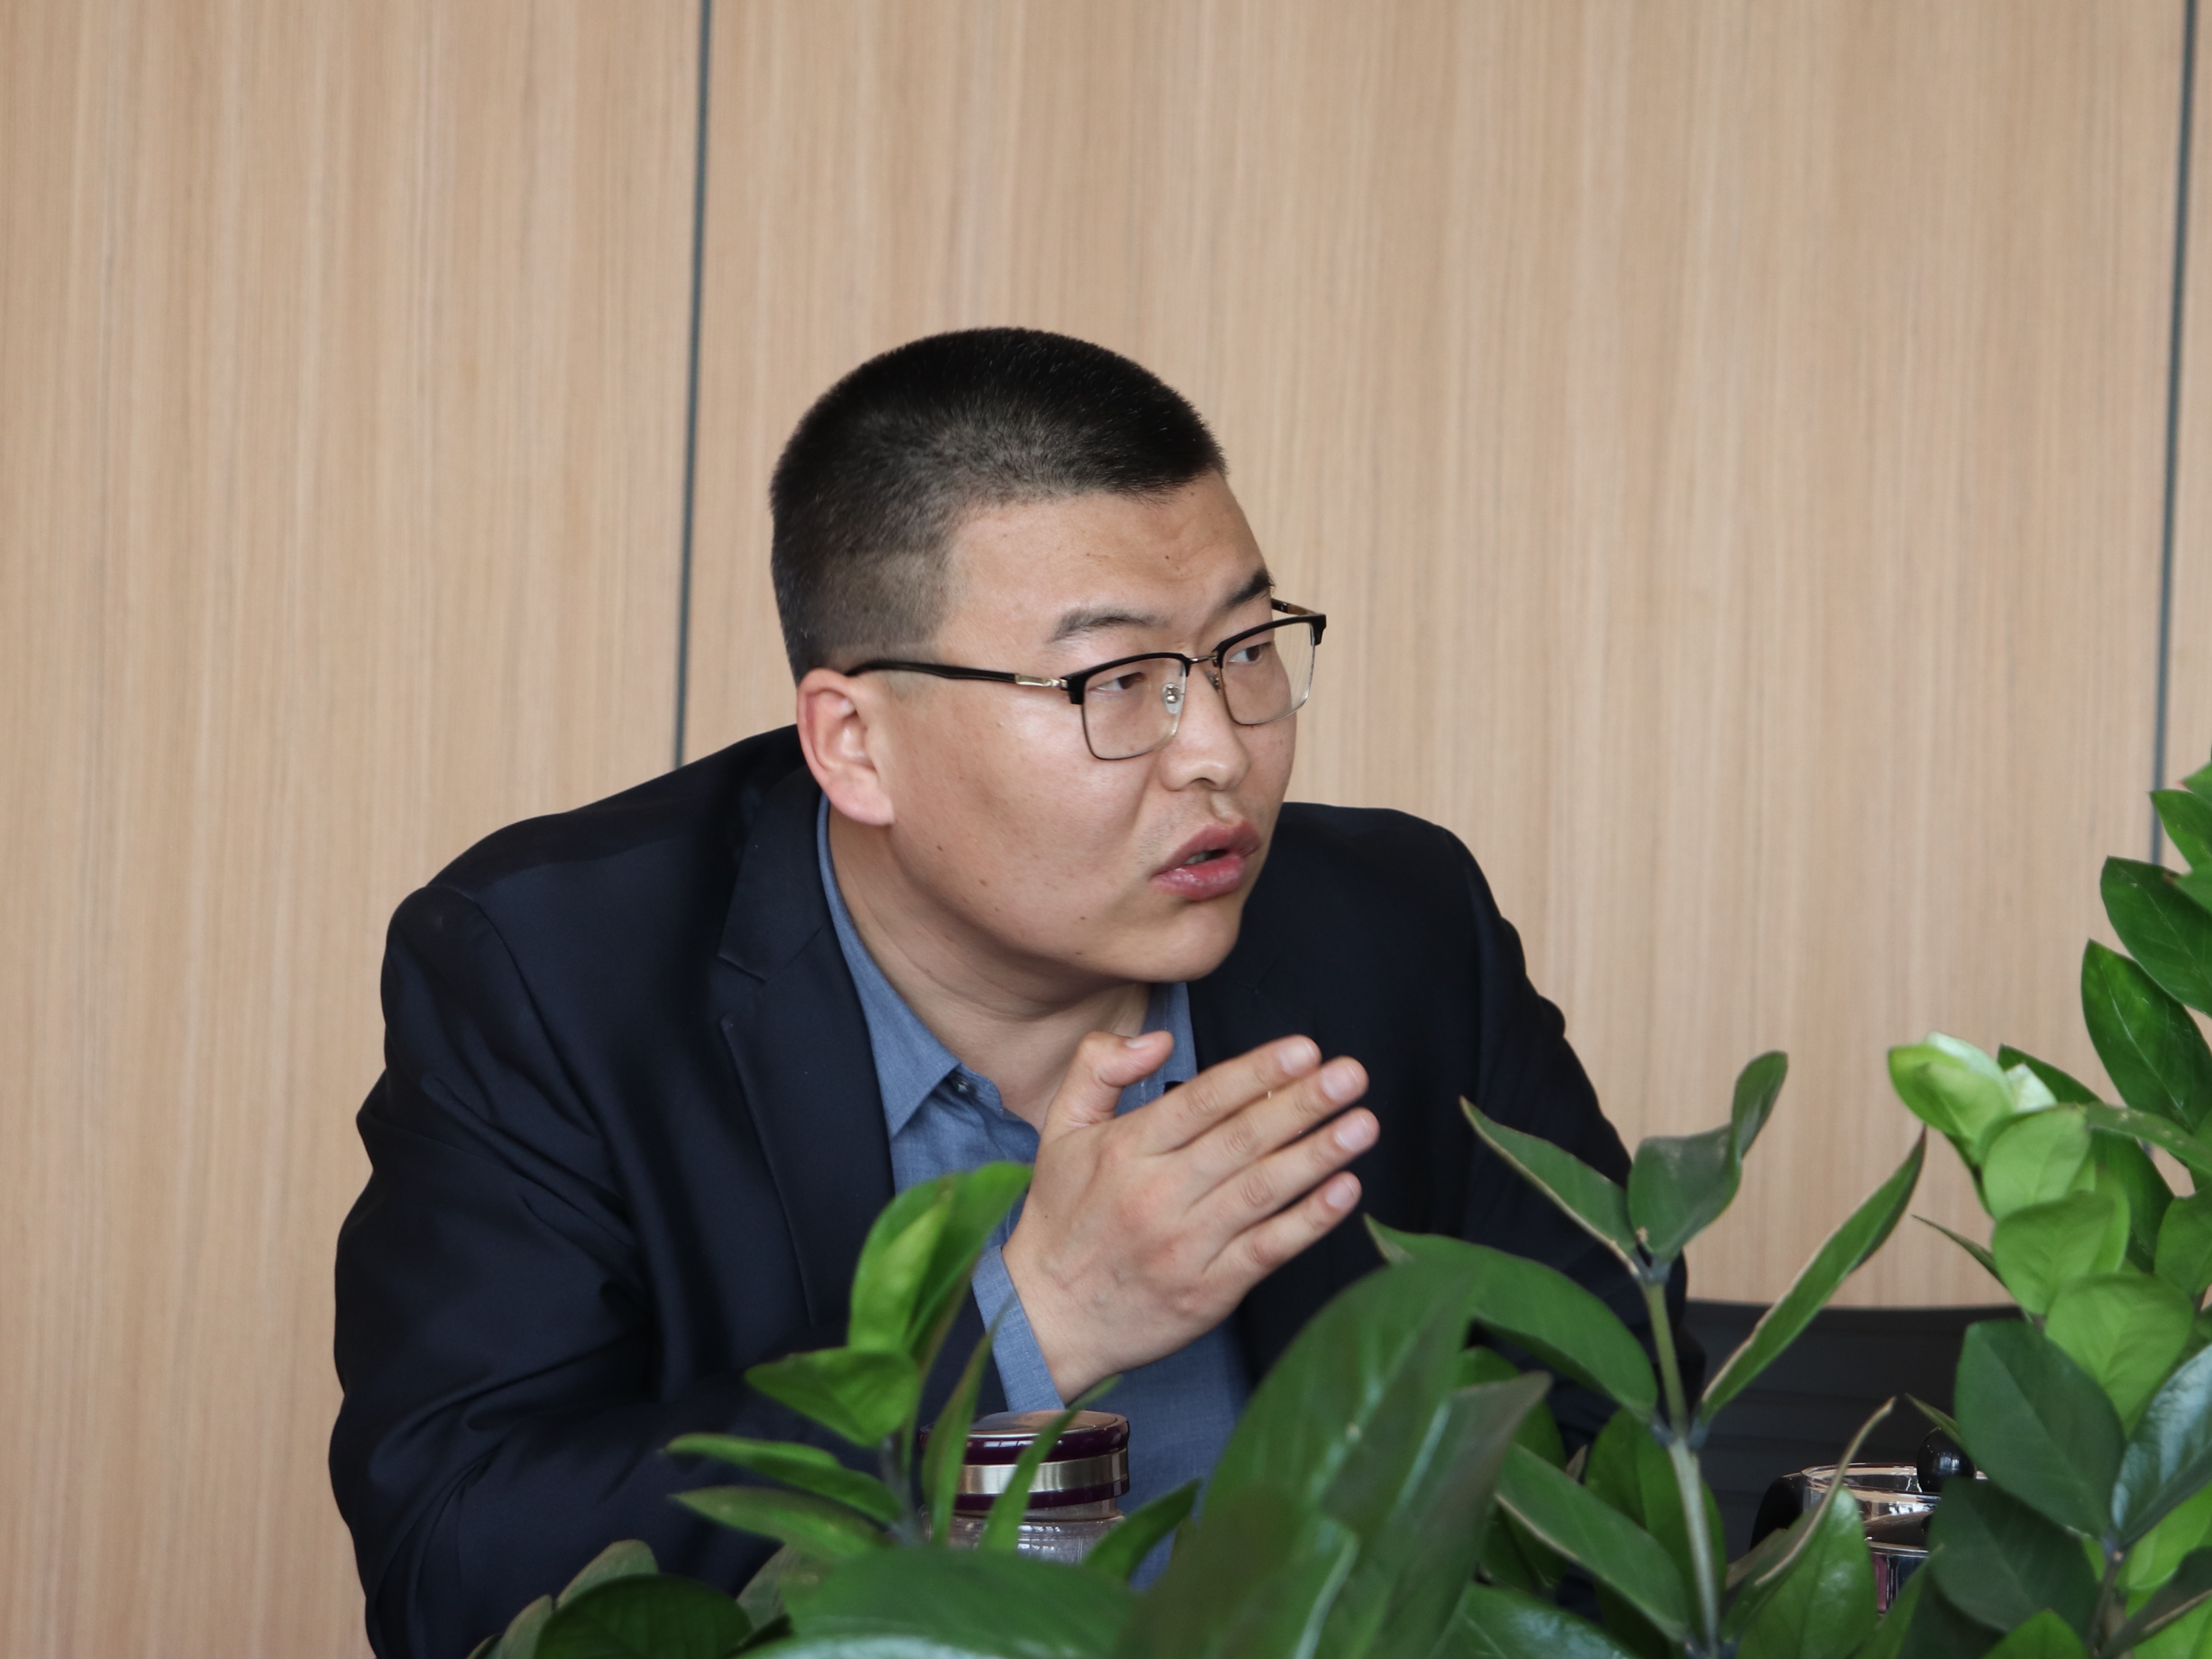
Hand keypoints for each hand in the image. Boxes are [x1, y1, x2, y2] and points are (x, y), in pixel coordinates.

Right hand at [1001, 1032, 1374, 1397]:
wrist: (1047, 1318)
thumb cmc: (1062, 1216)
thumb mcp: (1060, 1130)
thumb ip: (1098, 1068)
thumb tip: (1158, 1040)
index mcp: (1125, 1150)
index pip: (1201, 1100)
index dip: (1256, 1072)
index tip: (1304, 1049)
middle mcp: (1157, 1194)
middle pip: (1240, 1140)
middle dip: (1302, 1104)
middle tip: (1351, 1074)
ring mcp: (1184, 1246)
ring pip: (1261, 1191)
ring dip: (1318, 1155)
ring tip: (1363, 1123)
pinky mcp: (1207, 1291)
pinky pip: (1267, 1249)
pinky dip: (1309, 1221)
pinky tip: (1345, 1190)